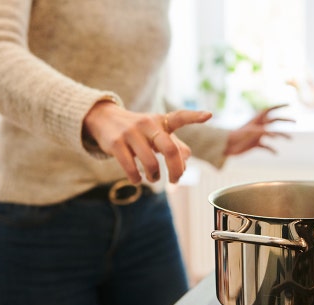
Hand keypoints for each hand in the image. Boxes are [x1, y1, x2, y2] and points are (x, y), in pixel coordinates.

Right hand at [83, 101, 211, 183]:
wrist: (105, 119)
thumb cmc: (138, 130)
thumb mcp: (156, 132)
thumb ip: (174, 145)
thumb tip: (187, 159)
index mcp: (161, 121)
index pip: (180, 117)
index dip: (195, 116)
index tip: (209, 115)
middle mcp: (147, 124)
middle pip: (170, 150)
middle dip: (176, 170)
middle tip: (175, 180)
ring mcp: (131, 133)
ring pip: (151, 163)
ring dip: (154, 176)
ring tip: (153, 178)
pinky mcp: (116, 143)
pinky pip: (130, 168)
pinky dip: (136, 179)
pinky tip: (137, 179)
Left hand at [224, 104, 293, 155]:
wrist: (225, 146)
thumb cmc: (236, 137)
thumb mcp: (250, 132)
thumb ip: (262, 131)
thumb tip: (274, 133)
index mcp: (257, 120)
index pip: (270, 109)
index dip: (280, 106)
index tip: (290, 104)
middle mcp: (259, 126)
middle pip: (275, 121)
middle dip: (285, 120)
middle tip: (295, 122)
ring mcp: (257, 135)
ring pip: (273, 133)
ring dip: (282, 135)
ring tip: (291, 139)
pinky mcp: (255, 144)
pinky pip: (266, 146)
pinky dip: (272, 149)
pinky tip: (276, 153)